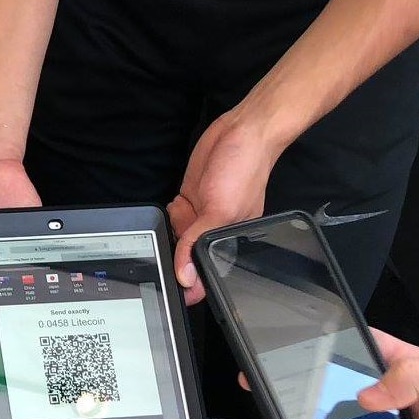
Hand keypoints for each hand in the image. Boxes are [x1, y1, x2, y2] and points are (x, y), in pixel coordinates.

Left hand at [167, 110, 277, 304]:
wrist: (241, 133)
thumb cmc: (244, 172)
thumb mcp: (220, 213)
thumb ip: (198, 244)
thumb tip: (185, 277)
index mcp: (230, 244)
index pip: (207, 274)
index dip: (191, 282)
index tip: (178, 285)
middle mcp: (215, 235)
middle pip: (187, 257)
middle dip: (180, 249)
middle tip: (186, 229)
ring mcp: (201, 219)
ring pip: (177, 237)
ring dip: (176, 225)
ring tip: (189, 208)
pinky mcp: (191, 202)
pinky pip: (174, 217)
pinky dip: (173, 211)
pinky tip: (182, 201)